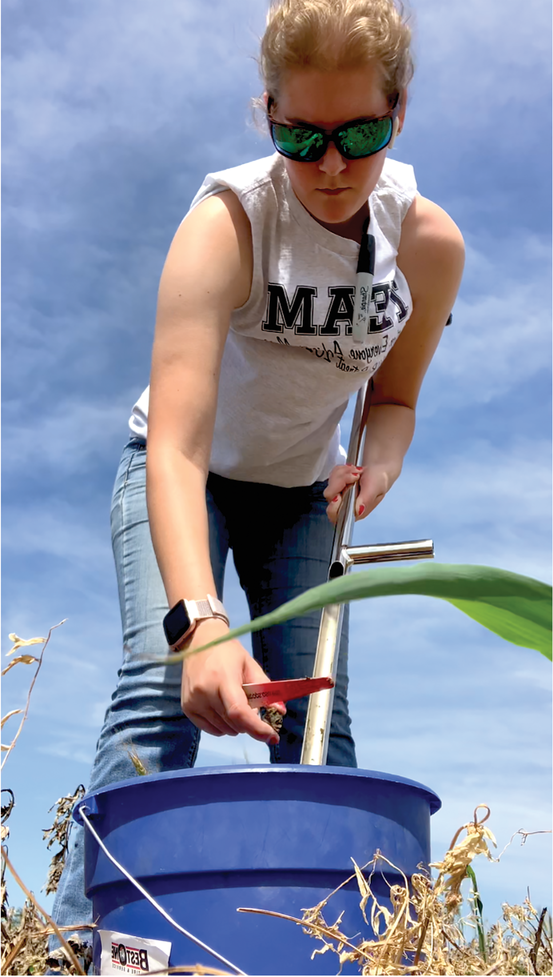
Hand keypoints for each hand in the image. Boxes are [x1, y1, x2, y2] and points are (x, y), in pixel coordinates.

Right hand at [180, 618, 285, 743]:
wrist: (199, 641)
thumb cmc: (228, 652)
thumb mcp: (250, 665)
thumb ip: (265, 689)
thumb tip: (281, 711)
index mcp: (223, 678)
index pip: (239, 711)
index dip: (256, 728)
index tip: (272, 736)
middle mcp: (204, 692)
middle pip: (234, 724)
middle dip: (250, 724)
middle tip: (255, 710)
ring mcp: (193, 701)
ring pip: (224, 730)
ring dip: (237, 725)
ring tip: (236, 703)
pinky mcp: (187, 708)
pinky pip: (211, 730)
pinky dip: (223, 726)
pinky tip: (224, 710)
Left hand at [324, 464, 389, 524]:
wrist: (378, 469)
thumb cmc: (379, 481)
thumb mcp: (375, 489)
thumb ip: (366, 500)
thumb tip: (358, 512)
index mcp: (354, 512)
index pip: (336, 516)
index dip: (333, 507)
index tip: (338, 496)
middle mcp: (344, 504)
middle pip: (330, 496)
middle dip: (340, 481)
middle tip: (354, 475)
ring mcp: (339, 493)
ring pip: (330, 484)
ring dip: (343, 474)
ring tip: (357, 471)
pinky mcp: (337, 484)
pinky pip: (332, 475)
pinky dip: (341, 469)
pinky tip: (352, 469)